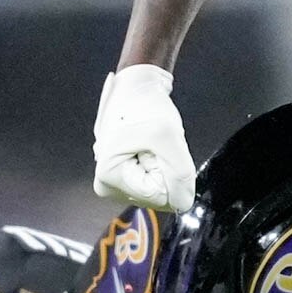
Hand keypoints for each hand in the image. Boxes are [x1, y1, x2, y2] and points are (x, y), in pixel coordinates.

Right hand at [92, 64, 196, 211]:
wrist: (136, 88)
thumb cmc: (146, 106)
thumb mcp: (168, 136)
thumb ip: (180, 174)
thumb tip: (183, 204)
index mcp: (108, 179)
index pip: (157, 196)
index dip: (168, 170)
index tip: (155, 146)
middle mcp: (107, 187)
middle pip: (156, 195)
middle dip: (164, 168)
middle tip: (154, 143)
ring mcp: (116, 183)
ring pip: (158, 188)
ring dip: (163, 165)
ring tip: (151, 143)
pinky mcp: (126, 177)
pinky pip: (155, 180)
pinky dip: (160, 163)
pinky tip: (150, 147)